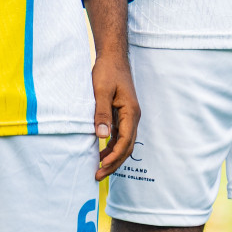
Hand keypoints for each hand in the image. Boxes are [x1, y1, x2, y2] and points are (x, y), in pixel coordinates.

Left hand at [92, 48, 139, 179]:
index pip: (125, 142)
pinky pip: (119, 135)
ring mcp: (129, 115)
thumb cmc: (107, 71)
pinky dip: (111, 146)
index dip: (113, 157)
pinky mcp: (122, 113)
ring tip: (98, 168)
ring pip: (124, 142)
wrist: (113, 57)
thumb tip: (101, 136)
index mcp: (131, 112)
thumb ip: (101, 113)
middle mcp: (133, 116)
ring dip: (113, 156)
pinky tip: (101, 151)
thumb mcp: (100, 91)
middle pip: (127, 146)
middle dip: (114, 162)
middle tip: (98, 175)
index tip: (100, 167)